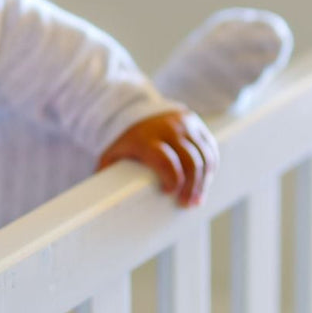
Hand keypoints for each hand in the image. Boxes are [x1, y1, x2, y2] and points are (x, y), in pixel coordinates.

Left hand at [97, 109, 217, 206]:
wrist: (133, 109)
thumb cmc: (123, 140)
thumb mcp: (112, 155)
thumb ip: (109, 175)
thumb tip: (101, 203)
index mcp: (145, 138)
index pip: (166, 161)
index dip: (172, 180)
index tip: (169, 193)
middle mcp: (168, 129)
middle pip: (190, 162)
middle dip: (192, 186)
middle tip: (187, 203)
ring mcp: (184, 124)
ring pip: (204, 156)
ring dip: (204, 181)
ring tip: (196, 198)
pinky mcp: (196, 123)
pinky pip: (209, 147)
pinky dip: (210, 167)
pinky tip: (204, 181)